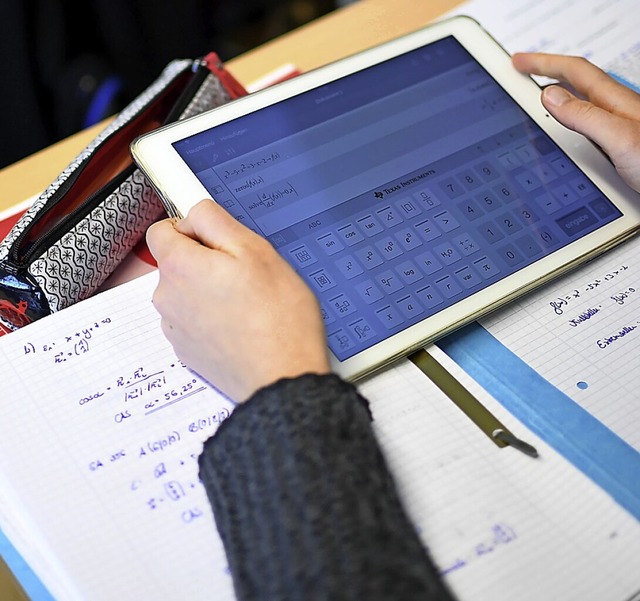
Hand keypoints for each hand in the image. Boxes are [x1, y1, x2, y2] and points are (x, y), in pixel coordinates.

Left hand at [146, 199, 329, 401]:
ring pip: (187, 293)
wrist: (281, 377)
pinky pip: (193, 321)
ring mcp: (175, 328)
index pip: (162, 229)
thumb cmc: (277, 318)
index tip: (217, 240)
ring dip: (209, 291)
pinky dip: (211, 318)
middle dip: (205, 262)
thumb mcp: (255, 250)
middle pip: (176, 263)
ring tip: (248, 304)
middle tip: (245, 275)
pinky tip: (241, 326)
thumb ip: (215, 221)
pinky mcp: (186, 351)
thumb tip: (193, 212)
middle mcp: (167, 298)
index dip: (191, 228)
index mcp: (179, 267)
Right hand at [512, 52, 639, 192]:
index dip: (543, 63)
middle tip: (524, 71)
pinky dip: (567, 121)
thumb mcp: (619, 138)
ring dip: (556, 96)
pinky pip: (584, 126)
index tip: (519, 61)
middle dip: (547, 73)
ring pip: (580, 104)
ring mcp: (617, 129)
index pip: (572, 72)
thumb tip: (551, 96)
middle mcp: (615, 112)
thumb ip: (585, 116)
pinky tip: (565, 131)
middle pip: (576, 83)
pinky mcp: (618, 147)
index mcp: (613, 103)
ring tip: (538, 94)